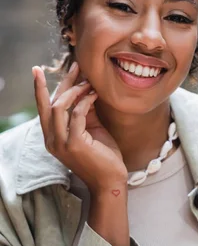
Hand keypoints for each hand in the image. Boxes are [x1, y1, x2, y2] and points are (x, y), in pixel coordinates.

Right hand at [32, 62, 127, 194]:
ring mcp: (62, 143)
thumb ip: (83, 112)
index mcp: (53, 137)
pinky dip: (85, 101)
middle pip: (50, 104)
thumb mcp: (90, 129)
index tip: (38, 70)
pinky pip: (77, 114)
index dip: (40, 89)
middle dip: (61, 82)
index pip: (43, 109)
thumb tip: (84, 90)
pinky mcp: (75, 144)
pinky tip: (95, 95)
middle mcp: (52, 140)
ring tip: (89, 83)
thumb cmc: (103, 155)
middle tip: (76, 65)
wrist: (111, 180)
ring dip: (75, 91)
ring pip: (59, 107)